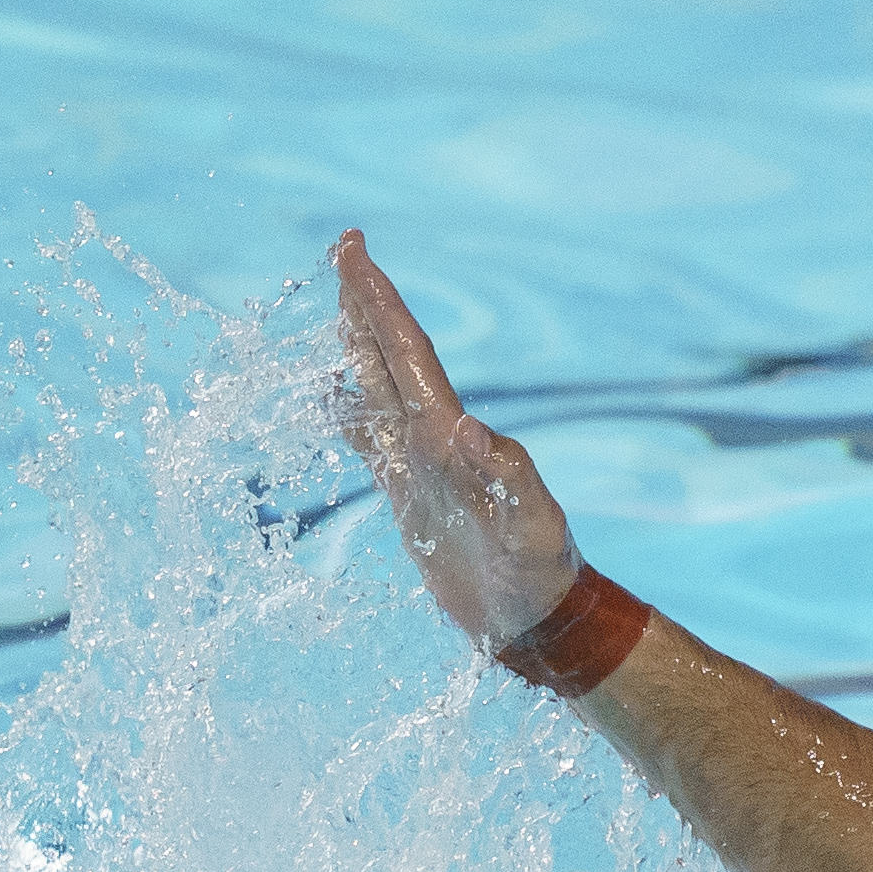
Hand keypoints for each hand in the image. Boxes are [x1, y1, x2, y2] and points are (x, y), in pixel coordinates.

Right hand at [333, 230, 578, 646]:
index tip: (356, 252)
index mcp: (455, 439)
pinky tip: (330, 397)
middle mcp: (437, 442)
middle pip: (393, 358)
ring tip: (339, 306)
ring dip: (359, 347)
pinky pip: (372, 443)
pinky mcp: (413, 499)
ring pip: (380, 391)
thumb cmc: (541, 578)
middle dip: (368, 304)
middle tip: (345, 250)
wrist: (539, 621)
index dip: (380, 304)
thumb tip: (464, 427)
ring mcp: (423, 468)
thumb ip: (507, 478)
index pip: (409, 356)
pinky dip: (347, 415)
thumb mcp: (531, 527)